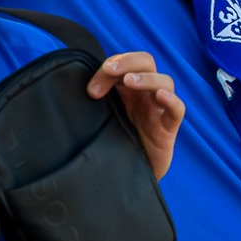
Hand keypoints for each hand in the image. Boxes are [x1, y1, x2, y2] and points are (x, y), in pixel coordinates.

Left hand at [88, 53, 183, 178]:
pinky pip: (178, 109)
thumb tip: (62, 96)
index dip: (109, 67)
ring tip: (129, 82)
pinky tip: (160, 96)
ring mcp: (158, 110)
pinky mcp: (168, 128)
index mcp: (127, 89)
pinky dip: (171, 100)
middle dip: (127, 62)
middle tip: (109, 70)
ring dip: (147, 78)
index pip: (123, 63)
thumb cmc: (112, 146)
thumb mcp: (99, 122)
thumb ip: (90, 107)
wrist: (127, 178)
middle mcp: (144, 95)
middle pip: (146, 62)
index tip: (91, 88)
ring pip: (165, 81)